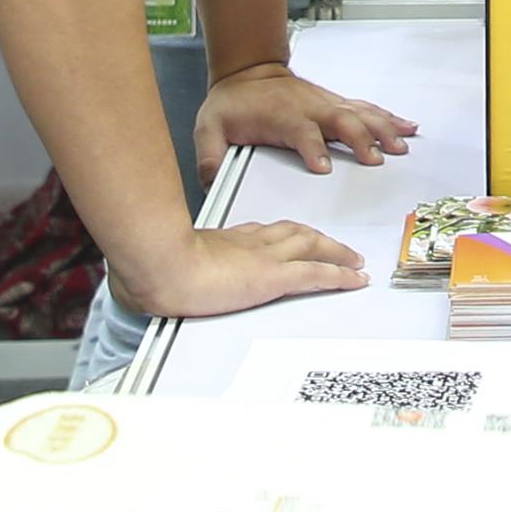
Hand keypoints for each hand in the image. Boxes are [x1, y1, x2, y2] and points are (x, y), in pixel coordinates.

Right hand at [106, 219, 371, 320]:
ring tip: (354, 261)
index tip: (295, 237)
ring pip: (314, 248)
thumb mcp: (168, 258)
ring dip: (338, 253)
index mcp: (230, 239)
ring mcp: (266, 258)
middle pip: (296, 234)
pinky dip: (340, 276)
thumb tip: (161, 274)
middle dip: (320, 239)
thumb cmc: (156, 263)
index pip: (268, 232)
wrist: (161, 264)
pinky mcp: (274, 277)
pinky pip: (317, 274)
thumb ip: (176, 261)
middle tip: (338, 246)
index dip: (287, 233)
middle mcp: (253, 242)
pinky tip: (355, 279)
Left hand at [194, 61, 417, 178]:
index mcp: (281, 117)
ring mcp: (326, 104)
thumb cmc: (233, 102)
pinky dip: (388, 116)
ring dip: (382, 128)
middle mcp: (309, 108)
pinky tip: (407, 126)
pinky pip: (366, 108)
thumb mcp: (209, 127)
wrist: (247, 71)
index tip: (324, 167)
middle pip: (340, 121)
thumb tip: (211, 179)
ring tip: (401, 145)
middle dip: (360, 138)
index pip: (300, 132)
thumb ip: (210, 154)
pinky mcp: (336, 103)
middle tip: (376, 159)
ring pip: (360, 113)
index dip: (312, 148)